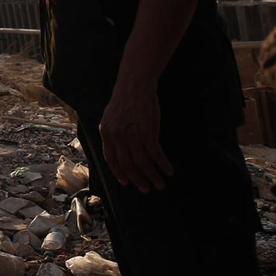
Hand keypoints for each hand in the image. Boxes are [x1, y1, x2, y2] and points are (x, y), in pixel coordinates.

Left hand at [98, 76, 172, 191]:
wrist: (135, 85)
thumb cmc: (124, 99)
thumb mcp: (110, 117)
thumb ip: (112, 133)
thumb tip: (117, 147)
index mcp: (106, 133)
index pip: (111, 159)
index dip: (119, 173)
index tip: (127, 183)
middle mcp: (118, 137)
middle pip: (128, 165)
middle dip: (138, 180)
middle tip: (146, 189)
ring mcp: (133, 136)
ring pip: (143, 163)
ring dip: (152, 176)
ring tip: (160, 184)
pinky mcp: (148, 133)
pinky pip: (156, 154)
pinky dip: (163, 165)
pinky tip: (169, 171)